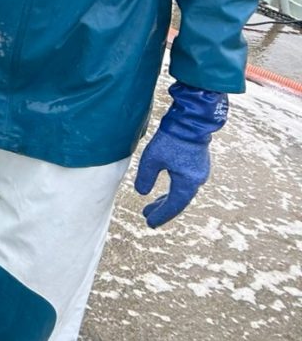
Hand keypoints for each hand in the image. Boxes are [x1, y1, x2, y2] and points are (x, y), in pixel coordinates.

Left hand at [134, 81, 227, 227]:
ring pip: (182, 190)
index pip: (173, 205)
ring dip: (167, 198)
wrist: (192, 117)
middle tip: (146, 215)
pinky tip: (166, 184)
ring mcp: (199, 170)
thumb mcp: (152, 158)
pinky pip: (185, 181)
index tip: (149, 223)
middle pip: (178, 200)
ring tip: (152, 204)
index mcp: (187, 183)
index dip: (161, 215)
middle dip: (162, 208)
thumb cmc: (172, 138)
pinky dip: (173, 187)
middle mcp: (197, 180)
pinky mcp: (198, 161)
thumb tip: (141, 193)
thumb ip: (146, 177)